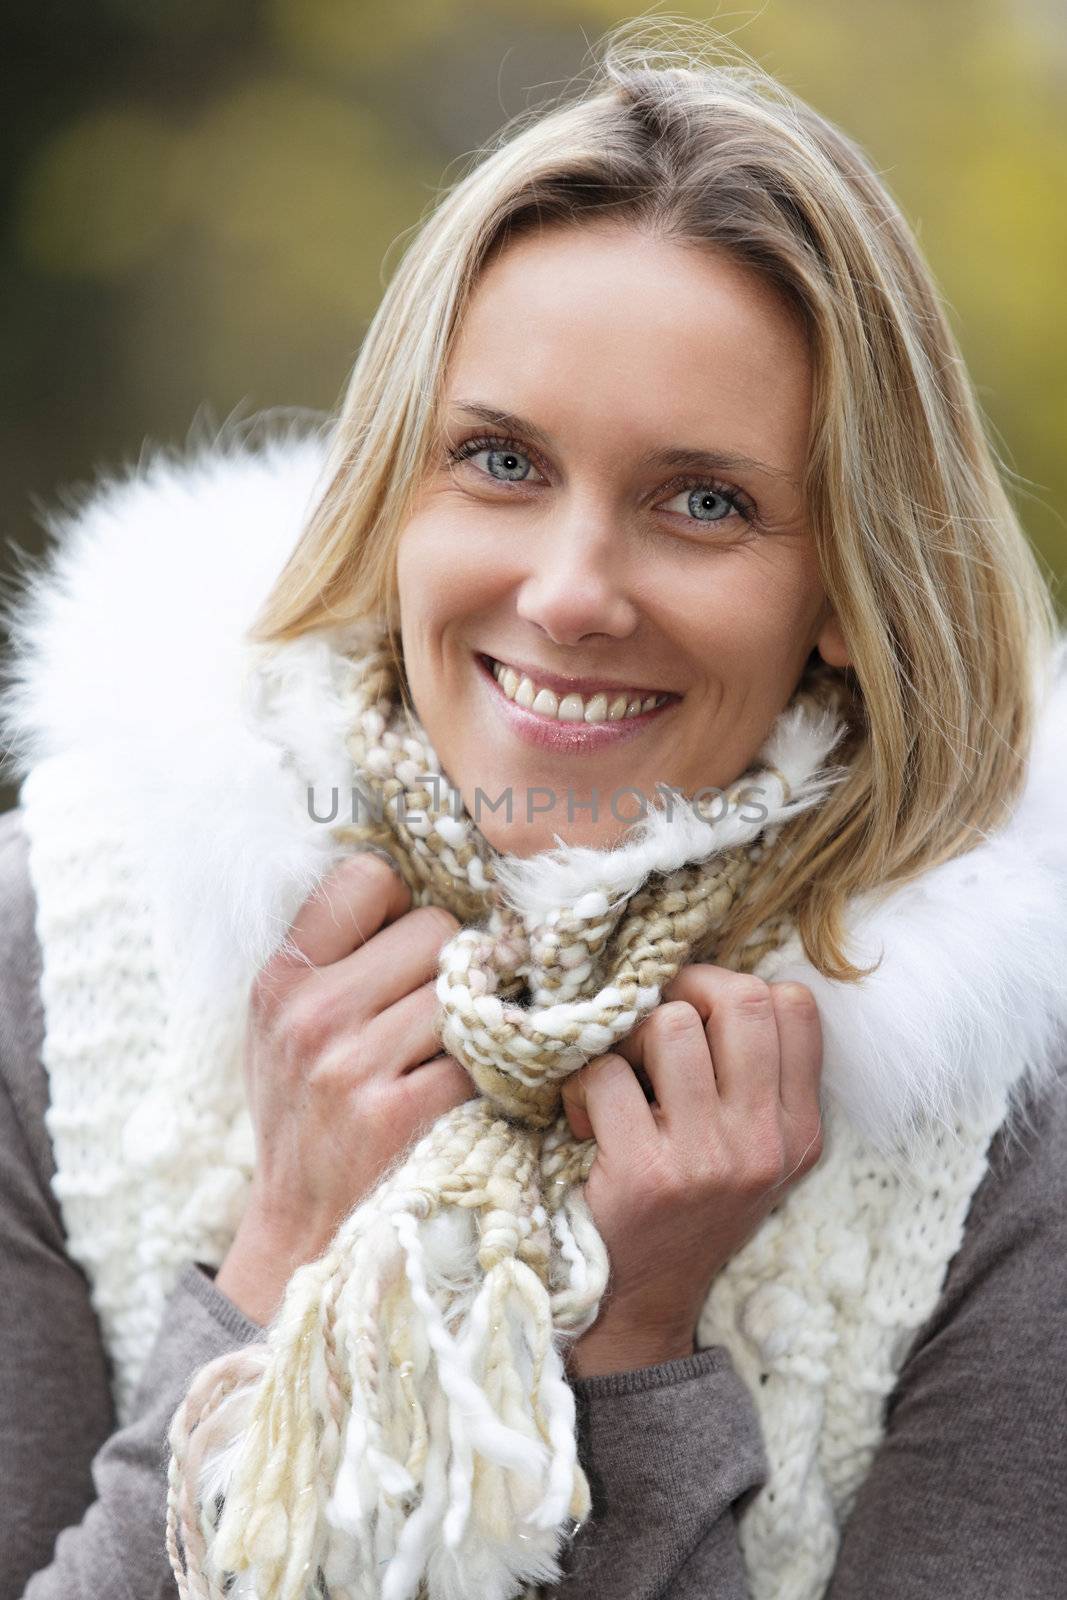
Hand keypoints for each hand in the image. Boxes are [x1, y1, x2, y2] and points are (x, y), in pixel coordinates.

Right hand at [215, 853, 474, 1325]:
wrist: (303, 1233)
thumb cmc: (307, 1117)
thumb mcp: (284, 1029)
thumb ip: (334, 960)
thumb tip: (418, 887)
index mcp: (281, 980)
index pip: (365, 877)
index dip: (401, 905)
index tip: (405, 946)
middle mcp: (312, 1015)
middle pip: (435, 928)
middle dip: (451, 964)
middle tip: (440, 1011)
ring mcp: (354, 1067)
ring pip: (465, 988)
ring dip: (476, 1018)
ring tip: (453, 1051)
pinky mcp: (402, 1114)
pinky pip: (481, 1053)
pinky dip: (491, 1069)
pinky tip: (472, 1090)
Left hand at [560, 966, 823, 1376]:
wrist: (642, 1305)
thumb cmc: (686, 1205)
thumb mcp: (748, 1149)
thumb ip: (751, 1077)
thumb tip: (708, 981)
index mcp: (798, 1129)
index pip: (796, 1006)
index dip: (736, 987)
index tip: (696, 1011)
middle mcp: (764, 1141)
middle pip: (741, 998)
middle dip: (684, 987)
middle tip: (648, 1021)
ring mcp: (708, 1159)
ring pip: (670, 1024)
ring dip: (628, 1036)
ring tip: (618, 1074)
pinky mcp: (646, 1175)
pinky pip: (607, 1074)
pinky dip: (582, 1085)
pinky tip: (585, 1120)